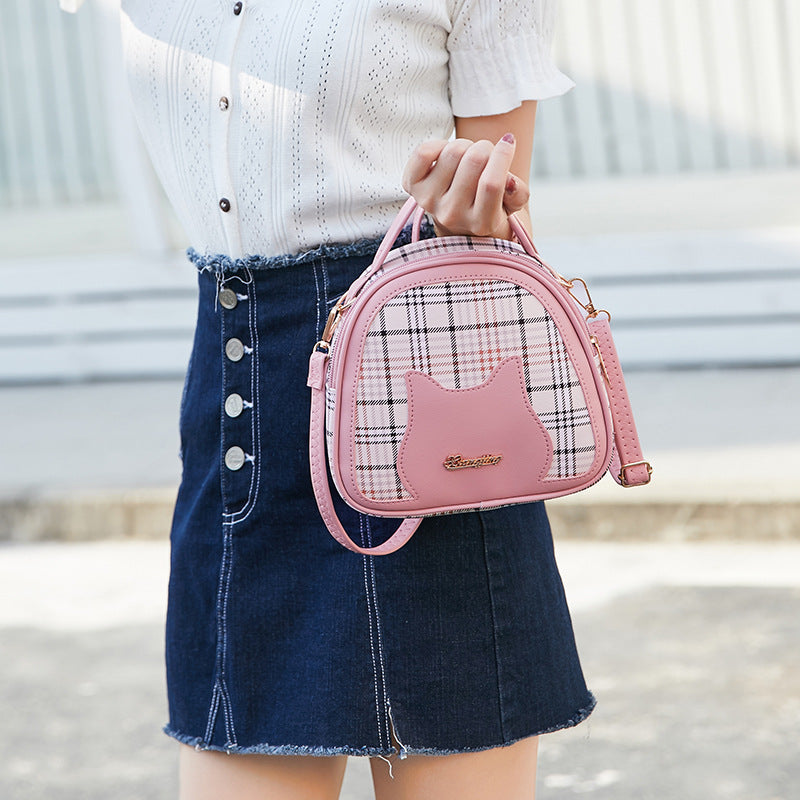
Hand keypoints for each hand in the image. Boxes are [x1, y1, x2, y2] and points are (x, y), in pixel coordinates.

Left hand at [401, 134, 529, 239]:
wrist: (457, 222)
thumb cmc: (489, 207)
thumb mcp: (511, 205)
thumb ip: (518, 194)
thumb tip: (509, 180)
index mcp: (481, 223)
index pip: (491, 183)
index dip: (502, 155)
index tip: (507, 142)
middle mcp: (452, 215)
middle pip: (473, 161)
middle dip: (485, 148)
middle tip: (486, 154)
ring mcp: (429, 202)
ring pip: (452, 152)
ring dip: (464, 145)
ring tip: (467, 158)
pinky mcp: (412, 186)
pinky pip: (424, 152)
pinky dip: (438, 144)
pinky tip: (447, 155)